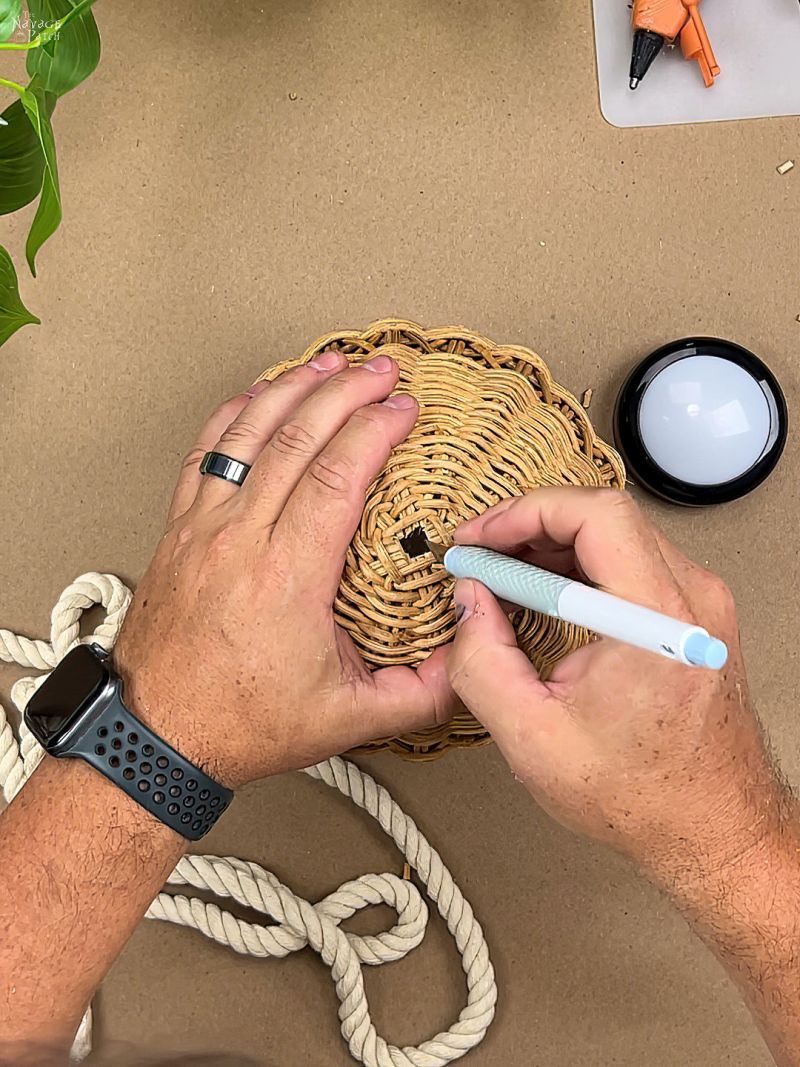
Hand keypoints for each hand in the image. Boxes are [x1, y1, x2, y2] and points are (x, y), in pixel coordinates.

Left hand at [113, 353, 453, 787]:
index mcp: (287, 576)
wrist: (158, 734)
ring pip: (248, 433)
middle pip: (297, 438)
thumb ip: (422, 693)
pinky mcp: (178, 530)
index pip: (337, 475)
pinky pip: (205, 451)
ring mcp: (202, 528)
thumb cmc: (244, 722)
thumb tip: (471, 660)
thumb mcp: (349, 720)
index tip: (404, 408)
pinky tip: (259, 394)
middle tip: (383, 369)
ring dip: (293, 387)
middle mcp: (240, 539)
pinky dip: (236, 414)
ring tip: (330, 362)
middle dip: (346, 391)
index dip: (374, 429)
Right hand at [446, 488, 783, 883]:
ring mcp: (699, 604)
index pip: (594, 516)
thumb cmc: (641, 795)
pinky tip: (543, 590)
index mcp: (657, 621)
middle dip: (529, 525)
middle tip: (481, 553)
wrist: (711, 828)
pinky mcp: (694, 615)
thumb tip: (468, 602)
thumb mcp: (532, 739)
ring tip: (502, 571)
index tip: (480, 539)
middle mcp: (690, 600)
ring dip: (552, 544)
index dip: (523, 513)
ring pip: (617, 533)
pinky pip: (632, 561)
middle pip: (604, 516)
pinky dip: (580, 565)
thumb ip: (482, 663)